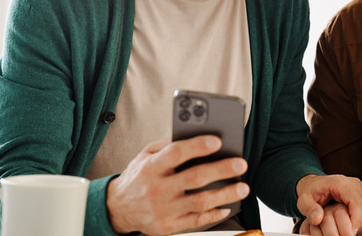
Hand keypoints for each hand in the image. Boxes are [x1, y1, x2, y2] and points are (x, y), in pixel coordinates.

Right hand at [106, 136, 249, 235]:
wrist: (118, 208)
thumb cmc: (139, 176)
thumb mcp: (146, 155)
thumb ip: (168, 144)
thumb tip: (195, 135)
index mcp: (151, 167)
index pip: (176, 153)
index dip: (198, 146)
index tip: (217, 141)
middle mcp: (156, 189)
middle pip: (194, 178)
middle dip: (221, 170)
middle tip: (241, 163)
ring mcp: (163, 210)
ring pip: (200, 202)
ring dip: (225, 194)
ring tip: (243, 187)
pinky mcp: (168, 226)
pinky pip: (196, 221)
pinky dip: (214, 214)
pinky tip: (227, 206)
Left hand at [296, 174, 361, 235]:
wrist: (316, 185)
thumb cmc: (312, 192)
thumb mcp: (304, 200)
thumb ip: (309, 209)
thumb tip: (318, 218)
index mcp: (343, 183)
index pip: (357, 204)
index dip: (355, 222)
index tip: (347, 235)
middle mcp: (356, 186)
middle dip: (357, 228)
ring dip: (360, 228)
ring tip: (346, 233)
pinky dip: (360, 225)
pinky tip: (349, 229)